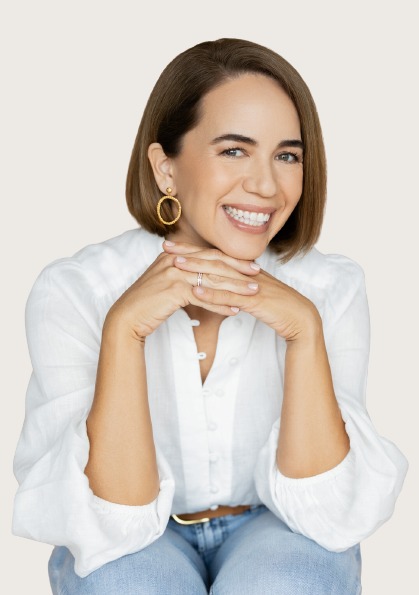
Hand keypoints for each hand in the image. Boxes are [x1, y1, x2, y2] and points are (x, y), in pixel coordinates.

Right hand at [105, 241, 260, 339]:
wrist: (127, 317)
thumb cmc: (148, 303)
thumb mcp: (167, 284)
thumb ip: (184, 276)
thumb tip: (204, 280)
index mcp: (174, 255)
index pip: (209, 254)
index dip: (231, 259)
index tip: (249, 265)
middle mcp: (174, 260)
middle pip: (214, 263)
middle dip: (238, 269)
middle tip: (258, 275)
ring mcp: (173, 274)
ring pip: (211, 279)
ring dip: (235, 287)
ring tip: (253, 294)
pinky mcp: (173, 290)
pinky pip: (204, 296)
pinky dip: (220, 303)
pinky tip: (235, 310)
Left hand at [165, 242, 320, 341]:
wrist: (302, 319)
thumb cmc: (278, 308)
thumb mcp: (254, 295)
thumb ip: (237, 289)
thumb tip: (219, 287)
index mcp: (245, 270)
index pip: (216, 255)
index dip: (194, 249)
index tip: (173, 246)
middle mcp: (247, 273)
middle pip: (214, 259)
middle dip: (189, 252)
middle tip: (165, 247)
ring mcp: (251, 285)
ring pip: (220, 275)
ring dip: (197, 269)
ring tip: (174, 265)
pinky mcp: (256, 300)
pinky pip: (231, 296)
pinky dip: (213, 294)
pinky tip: (195, 291)